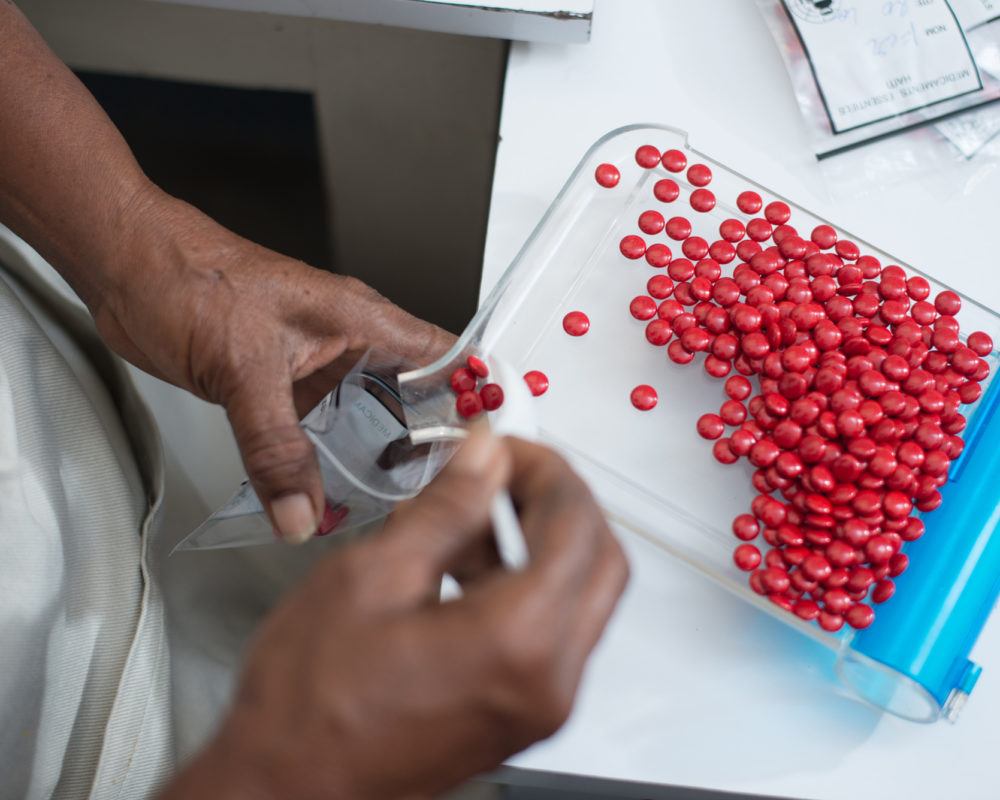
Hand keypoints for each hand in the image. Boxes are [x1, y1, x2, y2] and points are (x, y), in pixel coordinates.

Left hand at [0, 9, 452, 542]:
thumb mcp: (243, 370)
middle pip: (417, 393)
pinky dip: (332, 458)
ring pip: (370, 413)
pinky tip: (328, 489)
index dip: (480, 396)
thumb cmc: (189, 279)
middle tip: (445, 489)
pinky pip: (324, 425)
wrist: (128, 268)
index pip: (448, 356)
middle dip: (433, 438)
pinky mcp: (284, 381)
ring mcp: (317, 362)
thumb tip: (301, 511)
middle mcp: (349, 341)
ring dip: (381, 452)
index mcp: (361, 319)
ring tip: (396, 500)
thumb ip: (276, 448)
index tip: (494, 442)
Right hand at [159, 431, 628, 799]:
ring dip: (543, 541)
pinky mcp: (523, 714)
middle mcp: (548, 681)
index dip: (545, 468)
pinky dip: (527, 584)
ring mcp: (541, 704)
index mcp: (517, 642)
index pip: (575, 523)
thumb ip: (446, 508)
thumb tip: (486, 457)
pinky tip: (466, 563)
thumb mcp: (372, 578)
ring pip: (581, 595)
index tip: (504, 448)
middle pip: (600, 559)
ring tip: (474, 514)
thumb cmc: (309, 705)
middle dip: (561, 501)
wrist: (284, 788)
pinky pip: (552, 632)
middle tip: (508, 472)